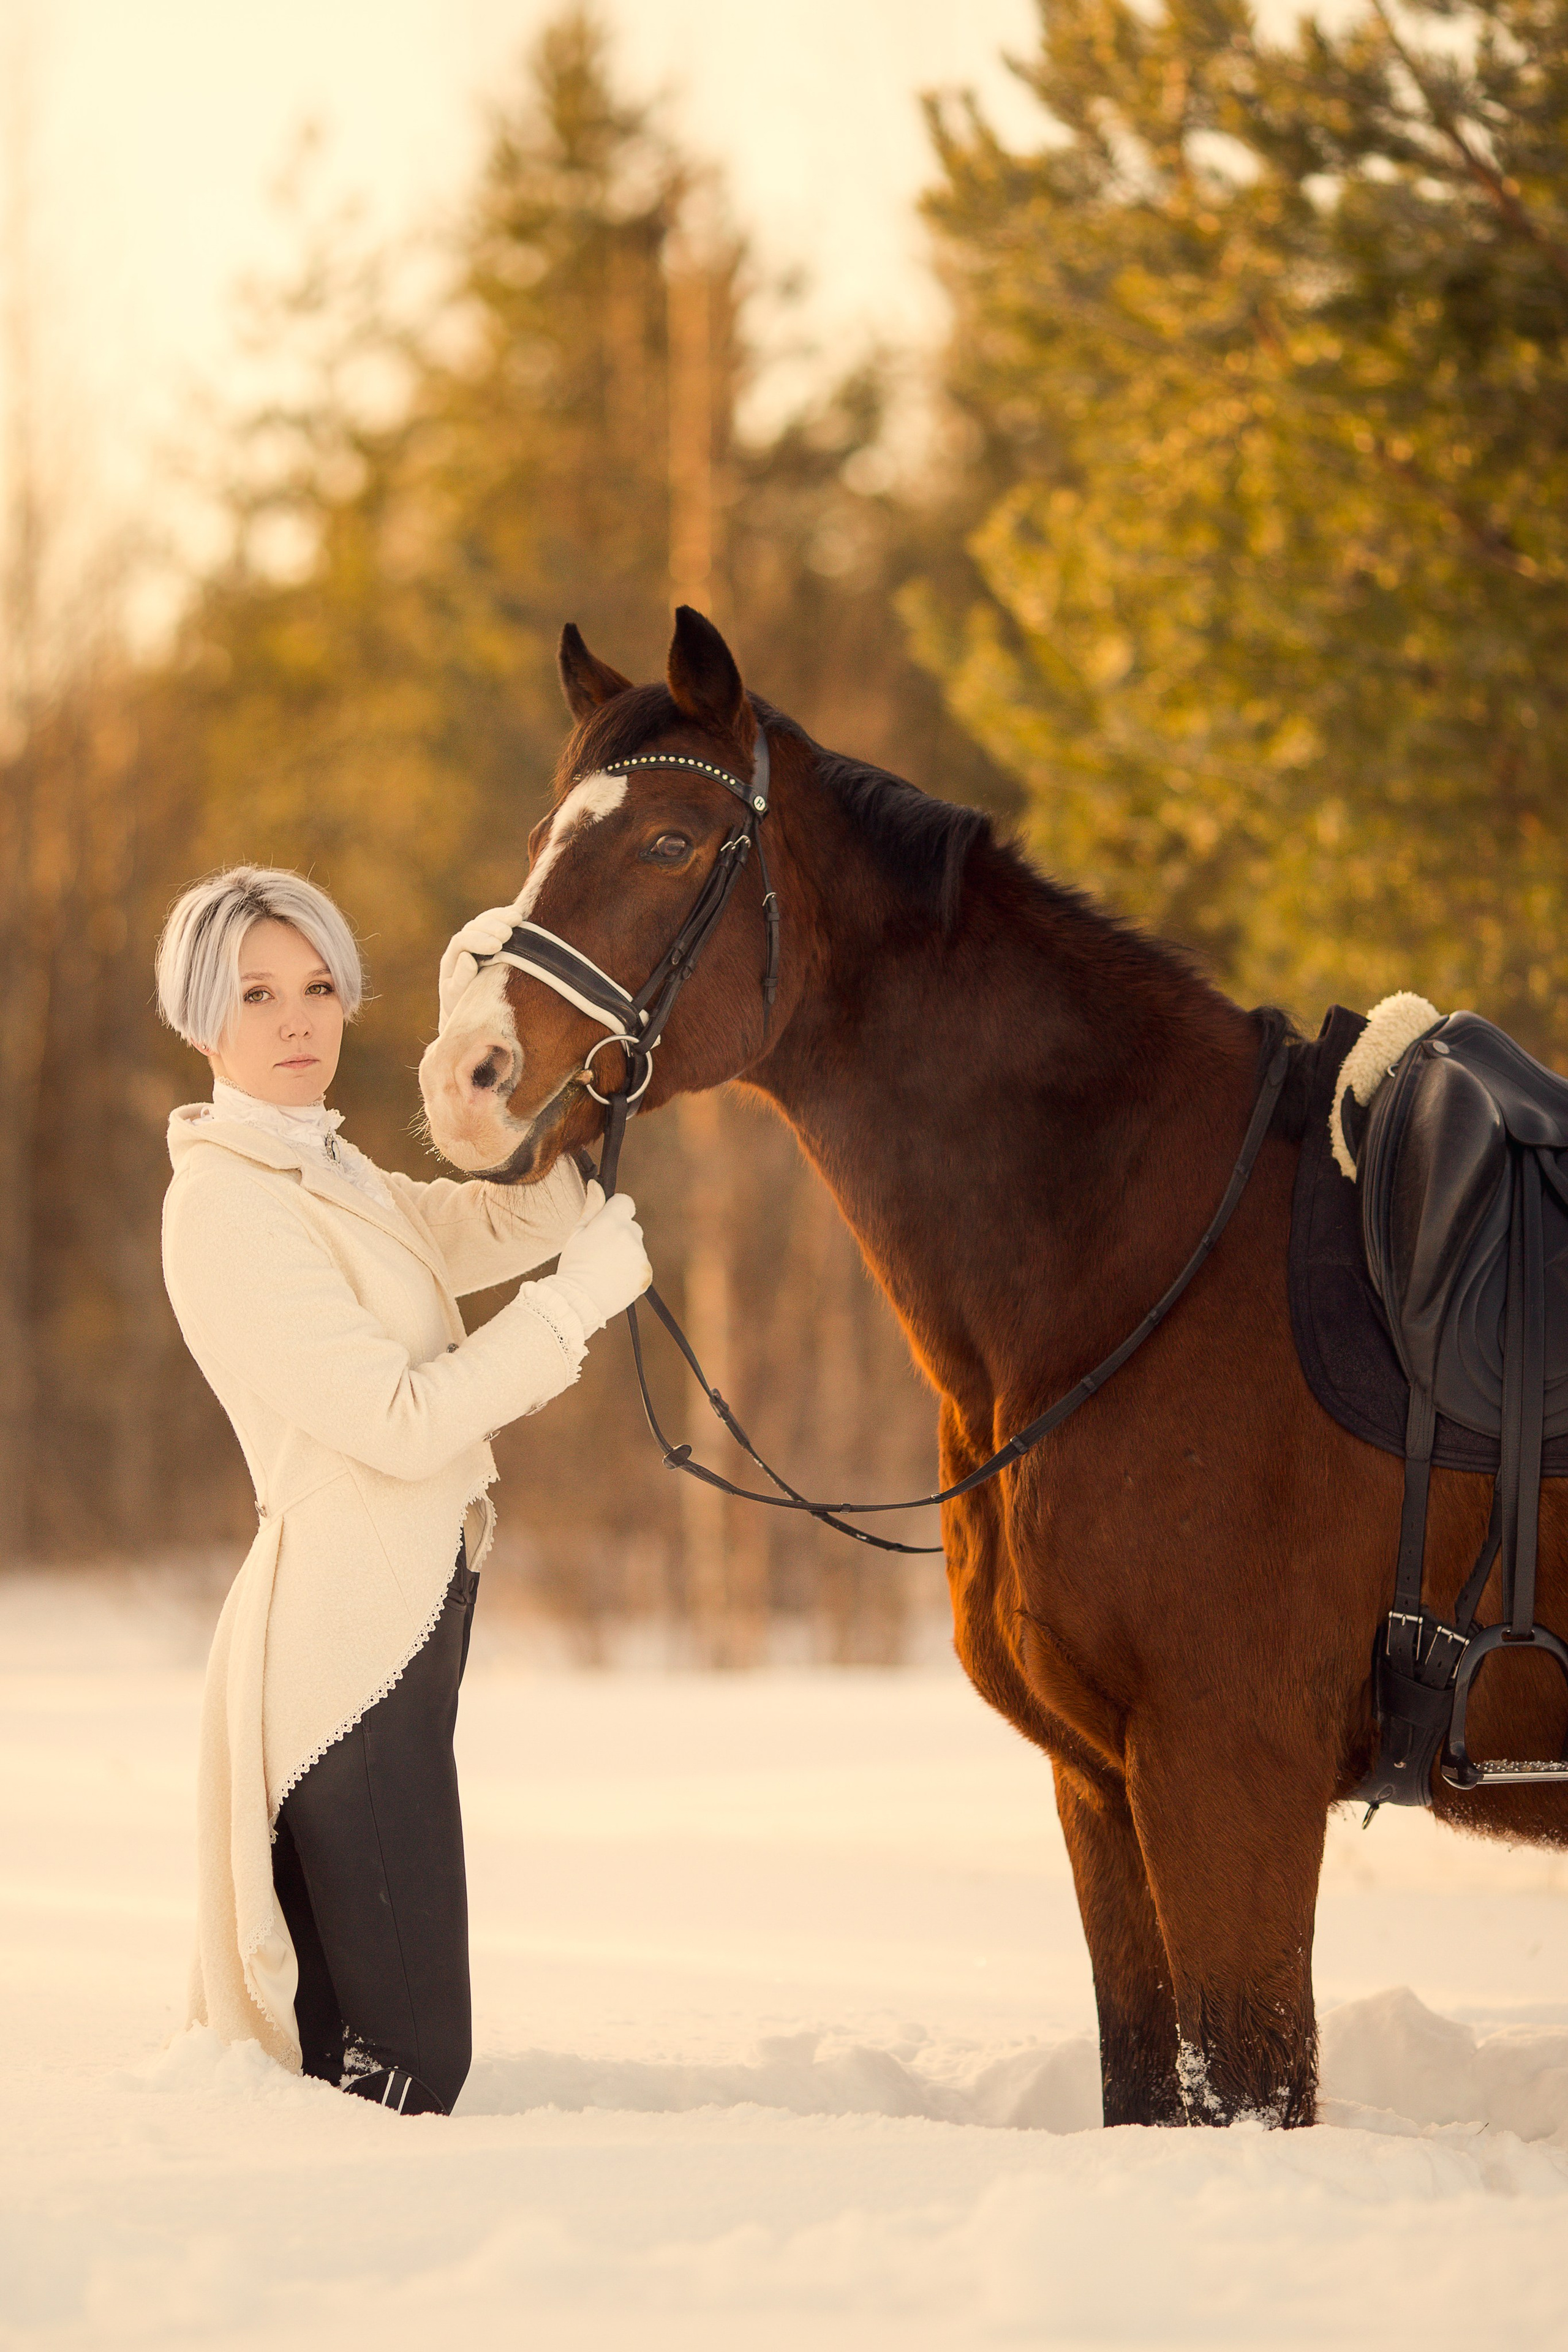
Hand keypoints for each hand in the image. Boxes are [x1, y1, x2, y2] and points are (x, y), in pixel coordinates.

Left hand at [438, 906, 516, 1028]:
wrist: (471, 1011)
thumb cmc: (463, 1007)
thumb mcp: (457, 997)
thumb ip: (460, 978)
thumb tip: (467, 956)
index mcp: (453, 958)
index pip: (462, 941)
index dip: (478, 941)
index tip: (497, 946)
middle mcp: (464, 944)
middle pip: (475, 926)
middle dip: (492, 926)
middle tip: (507, 933)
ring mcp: (479, 939)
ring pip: (486, 920)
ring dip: (501, 917)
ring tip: (518, 918)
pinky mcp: (493, 938)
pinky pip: (498, 922)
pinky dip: (508, 917)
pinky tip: (521, 915)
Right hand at [541, 1182, 650, 1335]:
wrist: (578, 1302)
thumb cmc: (573, 1265)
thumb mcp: (576, 1234)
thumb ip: (591, 1208)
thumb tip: (596, 1185)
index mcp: (612, 1222)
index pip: (625, 1202)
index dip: (614, 1210)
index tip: (605, 1223)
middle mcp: (631, 1236)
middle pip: (631, 1226)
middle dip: (619, 1234)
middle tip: (600, 1253)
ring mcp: (640, 1256)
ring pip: (636, 1247)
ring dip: (625, 1253)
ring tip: (605, 1269)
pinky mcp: (646, 1274)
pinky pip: (641, 1265)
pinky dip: (631, 1270)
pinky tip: (614, 1279)